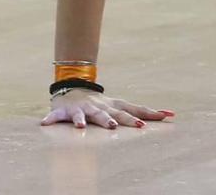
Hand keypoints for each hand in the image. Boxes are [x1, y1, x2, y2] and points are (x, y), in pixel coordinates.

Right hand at [40, 89, 172, 130]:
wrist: (74, 87)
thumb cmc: (102, 103)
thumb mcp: (121, 105)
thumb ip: (143, 111)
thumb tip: (171, 114)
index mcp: (111, 107)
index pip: (129, 110)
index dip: (142, 115)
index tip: (154, 120)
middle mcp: (97, 107)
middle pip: (108, 115)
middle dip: (114, 121)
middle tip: (120, 127)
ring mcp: (80, 109)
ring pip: (83, 115)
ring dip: (82, 120)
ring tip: (81, 128)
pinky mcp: (63, 111)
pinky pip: (55, 116)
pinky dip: (50, 119)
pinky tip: (44, 125)